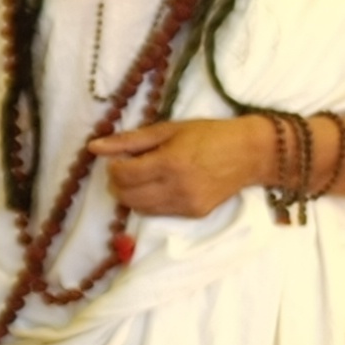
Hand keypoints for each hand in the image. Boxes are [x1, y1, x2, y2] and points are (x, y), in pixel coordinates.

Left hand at [87, 115, 272, 217]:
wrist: (251, 153)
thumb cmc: (209, 134)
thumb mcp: (168, 129)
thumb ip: (129, 140)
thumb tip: (94, 147)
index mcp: (169, 163)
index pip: (122, 176)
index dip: (113, 168)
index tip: (119, 159)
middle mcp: (176, 188)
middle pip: (126, 196)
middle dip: (118, 183)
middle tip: (127, 169)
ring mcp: (186, 205)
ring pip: (140, 209)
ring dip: (132, 195)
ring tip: (143, 177)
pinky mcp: (195, 214)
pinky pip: (159, 213)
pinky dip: (151, 202)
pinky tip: (160, 186)